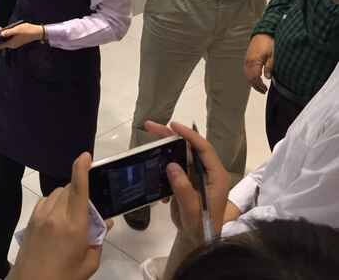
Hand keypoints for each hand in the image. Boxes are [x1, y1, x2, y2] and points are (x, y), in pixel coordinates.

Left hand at [0, 23, 43, 50]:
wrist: (37, 32)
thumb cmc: (28, 30)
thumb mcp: (17, 29)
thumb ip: (8, 32)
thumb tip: (0, 33)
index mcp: (12, 43)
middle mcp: (13, 44)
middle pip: (1, 44)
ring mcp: (15, 43)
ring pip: (5, 41)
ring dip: (0, 38)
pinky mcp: (17, 41)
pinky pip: (8, 39)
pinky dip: (5, 36)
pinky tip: (3, 32)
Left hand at [10, 153, 103, 279]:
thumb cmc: (64, 277)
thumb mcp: (89, 263)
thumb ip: (98, 240)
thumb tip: (105, 223)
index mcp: (74, 225)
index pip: (78, 188)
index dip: (82, 168)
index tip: (86, 156)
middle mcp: (56, 215)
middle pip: (68, 188)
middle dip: (79, 191)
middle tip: (88, 209)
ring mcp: (41, 216)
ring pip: (56, 194)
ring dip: (66, 197)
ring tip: (72, 216)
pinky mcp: (31, 220)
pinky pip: (45, 202)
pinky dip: (54, 204)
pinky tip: (58, 220)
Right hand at [144, 121, 229, 246]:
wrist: (197, 240)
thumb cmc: (200, 227)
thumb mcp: (192, 211)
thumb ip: (184, 189)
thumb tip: (172, 165)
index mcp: (216, 177)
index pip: (204, 149)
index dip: (189, 136)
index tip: (173, 126)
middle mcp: (208, 172)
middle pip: (191, 148)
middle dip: (172, 135)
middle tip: (152, 126)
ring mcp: (198, 175)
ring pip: (182, 154)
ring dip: (166, 144)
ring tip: (150, 135)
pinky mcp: (188, 180)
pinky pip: (176, 164)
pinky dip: (164, 158)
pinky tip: (152, 156)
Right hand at [243, 34, 274, 93]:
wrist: (263, 33)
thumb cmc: (269, 43)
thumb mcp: (273, 55)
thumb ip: (270, 66)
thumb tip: (268, 77)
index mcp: (254, 61)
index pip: (254, 78)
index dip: (259, 85)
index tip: (265, 89)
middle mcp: (248, 62)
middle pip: (249, 77)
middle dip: (255, 85)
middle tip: (263, 90)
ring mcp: (247, 60)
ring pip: (247, 74)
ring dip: (252, 82)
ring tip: (260, 86)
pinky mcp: (247, 58)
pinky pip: (246, 70)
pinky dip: (250, 76)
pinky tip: (256, 78)